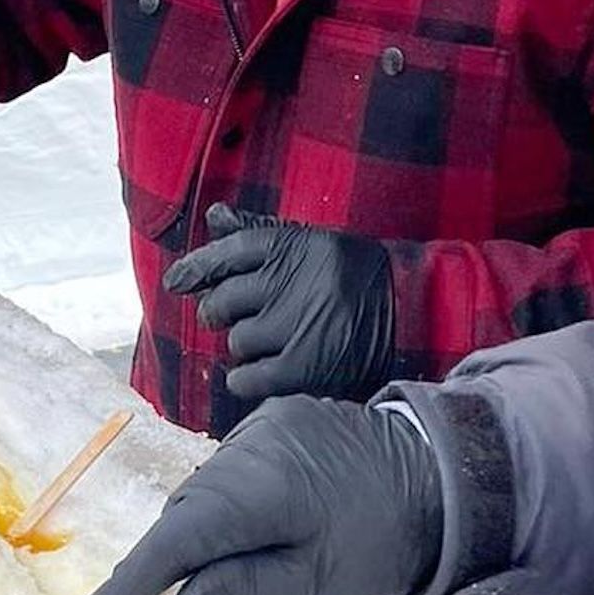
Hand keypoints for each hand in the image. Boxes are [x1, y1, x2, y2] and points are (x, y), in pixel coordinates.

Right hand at [69, 396, 441, 594]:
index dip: (128, 584)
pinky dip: (235, 514)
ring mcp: (263, 427)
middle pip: (185, 518)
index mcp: (261, 488)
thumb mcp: (313, 581)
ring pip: (206, 497)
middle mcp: (251, 446)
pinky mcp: (278, 421)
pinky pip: (232, 474)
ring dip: (214, 547)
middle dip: (184, 573)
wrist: (447, 480)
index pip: (174, 539)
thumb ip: (236, 589)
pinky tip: (267, 543)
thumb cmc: (385, 540)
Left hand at [163, 205, 395, 402]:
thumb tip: (214, 215)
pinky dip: (245, 379)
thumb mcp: (316, 246)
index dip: (198, 265)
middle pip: (225, 298)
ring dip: (246, 346)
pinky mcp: (306, 368)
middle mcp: (297, 283)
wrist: (417, 317)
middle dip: (222, 311)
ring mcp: (300, 327)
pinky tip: (259, 374)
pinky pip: (248, 377)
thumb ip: (262, 233)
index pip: (231, 250)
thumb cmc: (356, 280)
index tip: (176, 281)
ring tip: (272, 342)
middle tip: (239, 317)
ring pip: (237, 340)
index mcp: (300, 247)